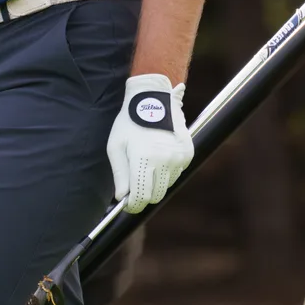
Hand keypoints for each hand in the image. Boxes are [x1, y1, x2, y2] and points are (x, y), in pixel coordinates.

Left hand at [107, 74, 193, 213]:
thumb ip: (120, 174)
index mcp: (144, 159)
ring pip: (166, 185)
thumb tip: (122, 198)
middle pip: (155, 195)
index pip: (141, 197)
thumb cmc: (130, 122)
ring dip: (156, 182)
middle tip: (135, 187)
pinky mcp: (187, 153)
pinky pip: (176, 173)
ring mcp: (178, 157)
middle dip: (144, 195)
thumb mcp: (116, 146)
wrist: (153, 99)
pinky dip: (167, 171)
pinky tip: (159, 155)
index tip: (128, 204)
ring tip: (147, 163)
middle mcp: (164, 160)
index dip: (133, 205)